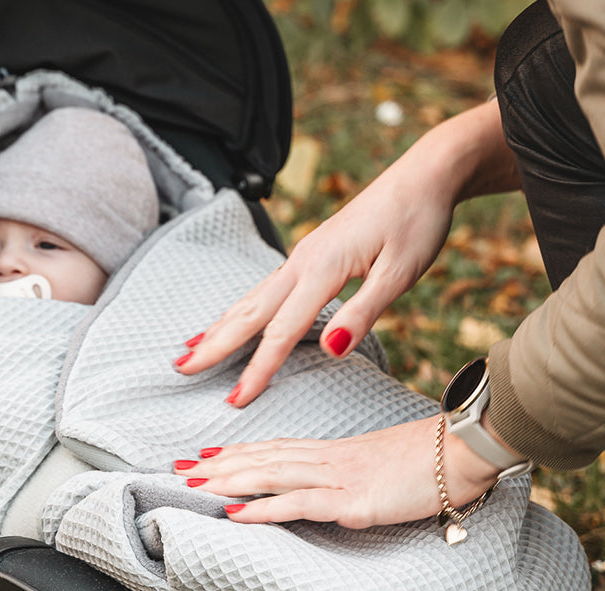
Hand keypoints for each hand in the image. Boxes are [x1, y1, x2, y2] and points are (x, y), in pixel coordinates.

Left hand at [173, 417, 501, 529]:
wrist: (466, 451)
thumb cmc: (434, 460)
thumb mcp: (385, 468)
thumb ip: (358, 476)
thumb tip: (345, 488)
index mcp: (335, 452)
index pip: (275, 449)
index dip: (237, 452)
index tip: (204, 455)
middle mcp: (328, 460)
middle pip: (261, 458)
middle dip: (216, 466)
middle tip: (176, 469)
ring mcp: (338, 478)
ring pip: (269, 476)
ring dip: (226, 482)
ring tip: (191, 485)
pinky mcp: (351, 500)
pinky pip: (297, 504)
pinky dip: (262, 509)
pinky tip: (234, 514)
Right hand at [175, 161, 453, 405]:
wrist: (424, 176)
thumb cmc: (417, 222)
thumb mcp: (401, 272)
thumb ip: (363, 312)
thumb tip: (332, 350)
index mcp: (323, 268)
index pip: (282, 331)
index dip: (257, 368)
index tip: (235, 399)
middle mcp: (302, 261)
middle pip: (250, 311)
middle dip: (215, 343)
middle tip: (180, 371)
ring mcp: (303, 256)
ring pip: (252, 297)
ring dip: (220, 325)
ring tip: (190, 349)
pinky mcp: (311, 254)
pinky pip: (265, 288)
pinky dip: (241, 308)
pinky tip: (233, 318)